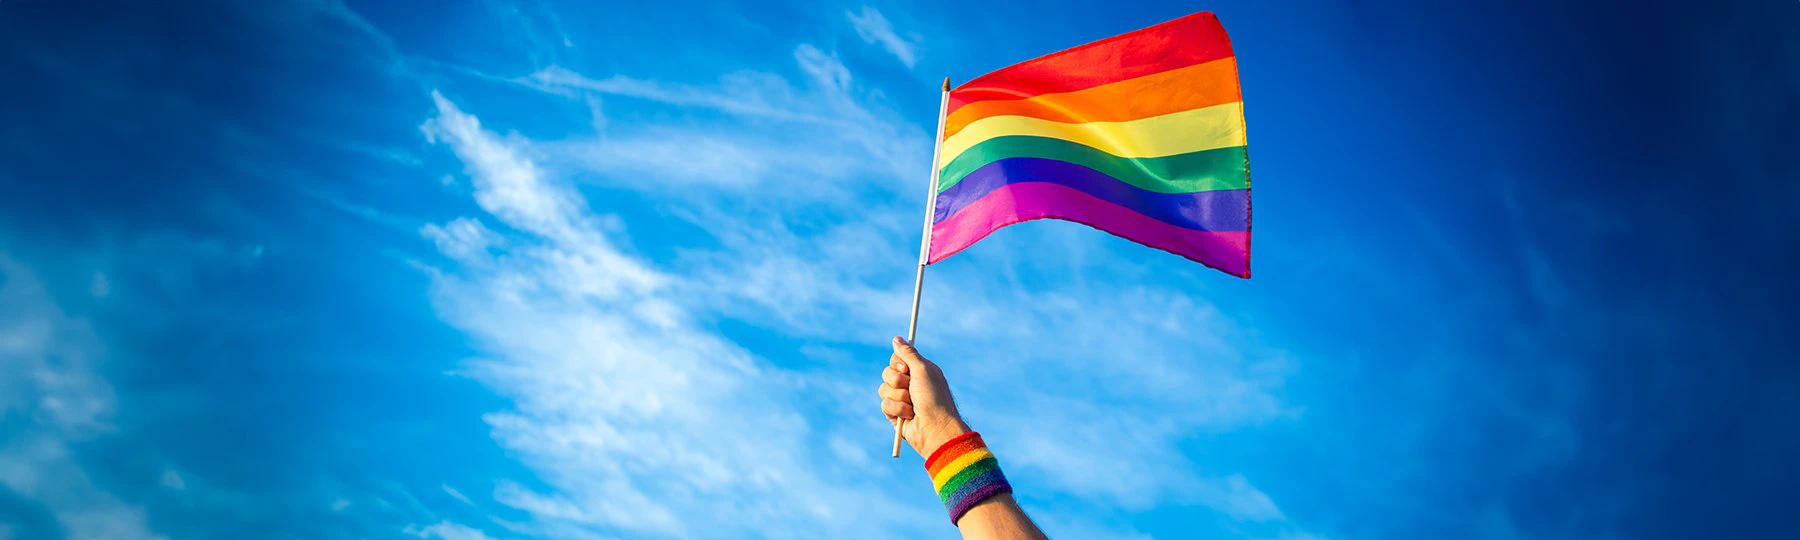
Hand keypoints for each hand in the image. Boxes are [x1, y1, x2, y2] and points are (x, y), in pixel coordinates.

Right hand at [880, 336, 970, 456]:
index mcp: (919, 371)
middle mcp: (910, 383)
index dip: (897, 362)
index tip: (905, 368)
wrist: (935, 428)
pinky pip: (885, 404)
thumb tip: (896, 338)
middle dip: (897, 380)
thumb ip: (908, 353)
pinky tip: (909, 415)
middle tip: (910, 387)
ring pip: (884, 389)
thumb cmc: (934, 398)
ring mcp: (902, 399)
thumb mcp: (923, 370)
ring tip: (912, 405)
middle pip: (887, 373)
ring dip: (899, 396)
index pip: (897, 358)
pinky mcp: (895, 414)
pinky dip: (897, 409)